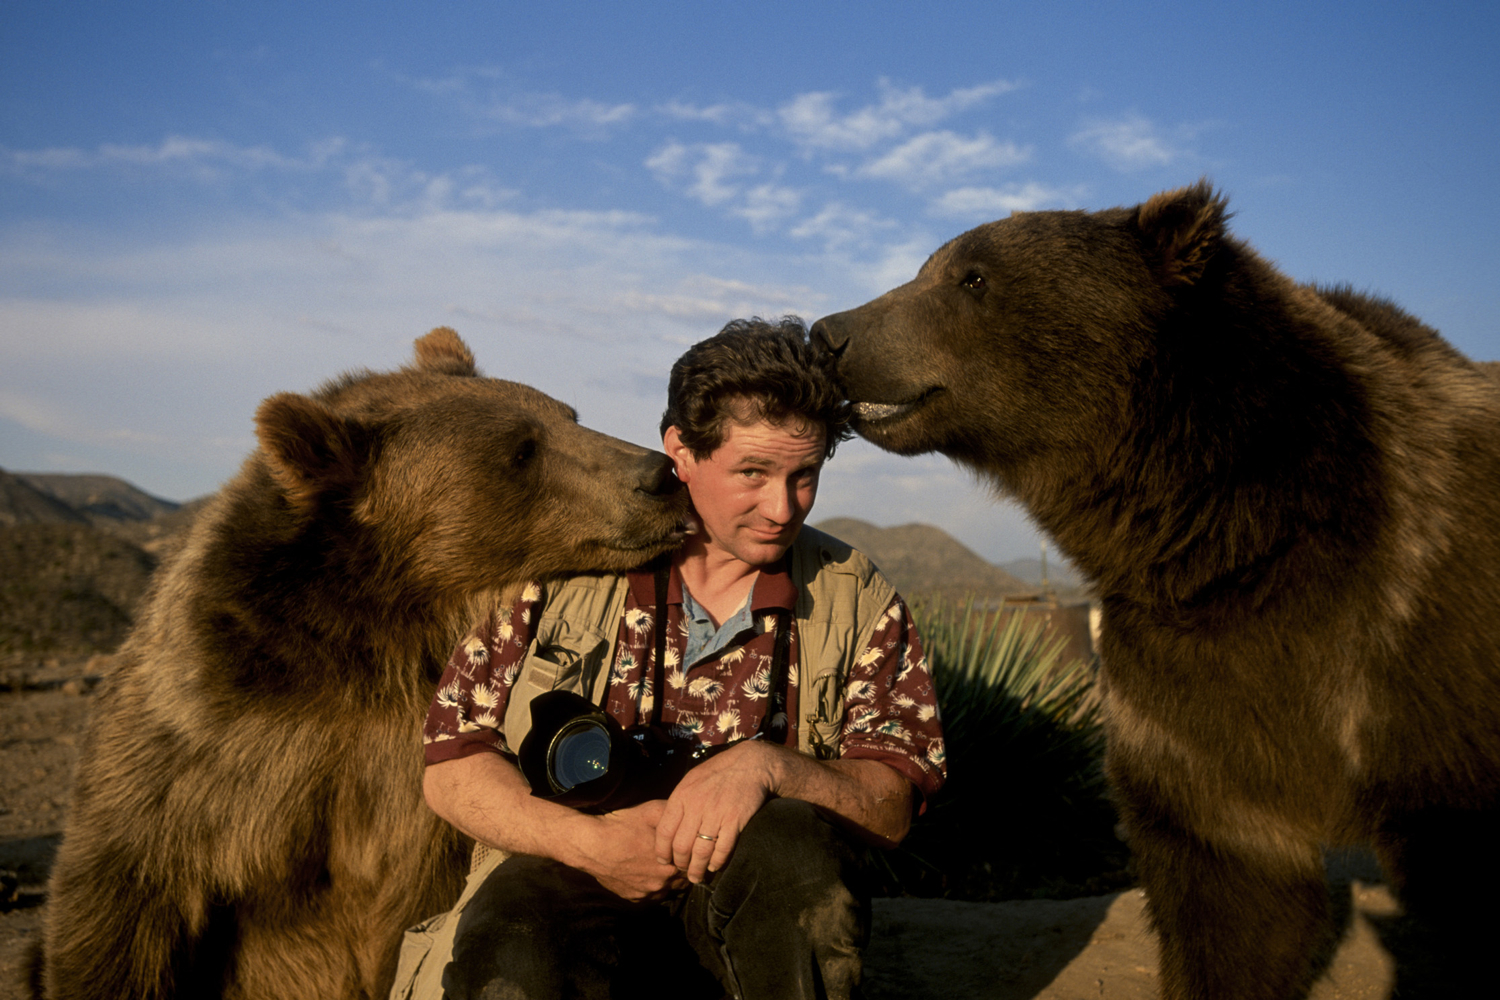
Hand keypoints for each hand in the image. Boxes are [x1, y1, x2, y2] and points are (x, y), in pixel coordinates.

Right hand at [570, 798, 686, 900]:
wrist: (592, 845)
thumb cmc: (622, 826)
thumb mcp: (652, 811)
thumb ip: (675, 816)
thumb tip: (689, 817)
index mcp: (671, 866)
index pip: (693, 867)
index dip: (691, 858)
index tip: (688, 850)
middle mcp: (661, 884)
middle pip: (681, 881)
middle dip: (680, 870)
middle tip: (674, 857)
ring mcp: (646, 893)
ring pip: (666, 890)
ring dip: (666, 880)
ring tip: (658, 865)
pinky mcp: (632, 898)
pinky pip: (648, 896)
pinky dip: (650, 886)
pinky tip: (644, 872)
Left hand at [653, 740, 781, 883]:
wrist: (751, 764)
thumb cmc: (719, 772)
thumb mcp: (692, 780)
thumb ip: (680, 802)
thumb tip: (669, 826)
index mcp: (682, 796)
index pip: (664, 831)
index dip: (662, 851)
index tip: (664, 861)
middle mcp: (696, 805)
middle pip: (681, 846)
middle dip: (680, 863)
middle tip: (683, 870)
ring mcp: (716, 813)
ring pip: (701, 851)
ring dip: (697, 869)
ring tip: (696, 877)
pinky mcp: (735, 820)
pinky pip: (722, 849)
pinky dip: (717, 862)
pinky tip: (714, 866)